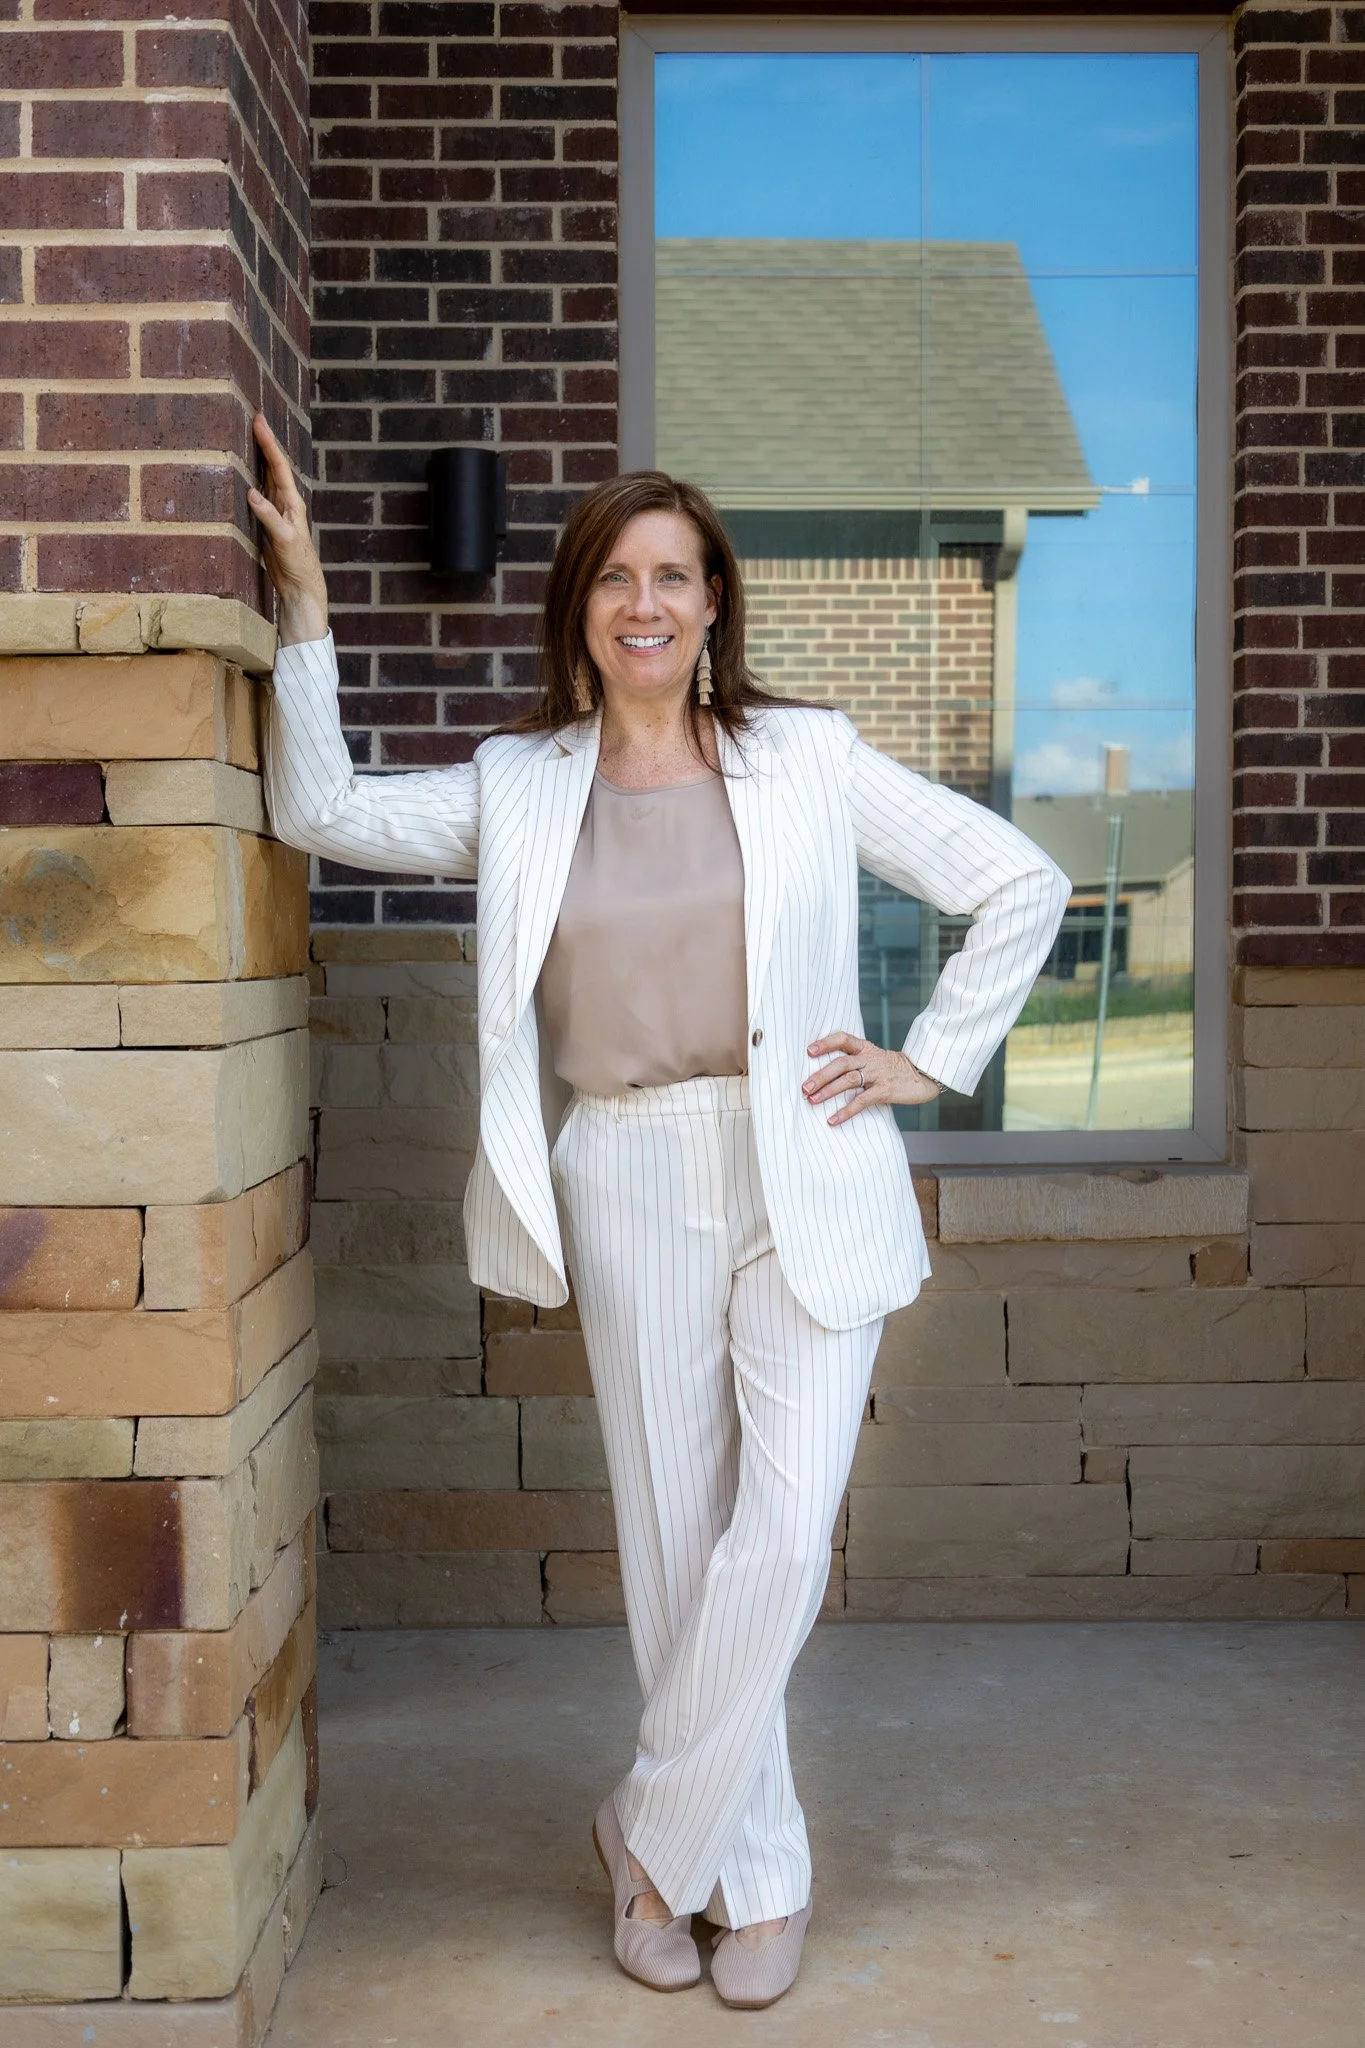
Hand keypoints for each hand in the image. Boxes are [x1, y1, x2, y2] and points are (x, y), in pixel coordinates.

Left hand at [248, 412, 328, 644]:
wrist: (303, 591)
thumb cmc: (286, 562)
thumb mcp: (270, 532)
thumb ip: (262, 510)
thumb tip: (247, 488)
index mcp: (286, 504)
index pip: (276, 468)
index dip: (266, 443)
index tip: (256, 419)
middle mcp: (291, 507)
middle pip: (280, 468)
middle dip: (269, 442)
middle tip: (257, 416)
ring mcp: (291, 522)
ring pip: (281, 485)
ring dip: (271, 461)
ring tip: (260, 437)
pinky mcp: (288, 542)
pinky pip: (274, 522)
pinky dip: (264, 508)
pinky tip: (252, 494)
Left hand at [802, 1032, 942, 1126]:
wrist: (923, 1075)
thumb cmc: (893, 1069)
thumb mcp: (875, 1058)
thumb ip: (855, 1062)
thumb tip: (824, 1074)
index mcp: (866, 1049)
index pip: (843, 1039)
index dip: (825, 1043)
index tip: (809, 1051)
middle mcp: (870, 1059)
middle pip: (841, 1063)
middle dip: (821, 1075)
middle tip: (804, 1087)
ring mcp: (878, 1074)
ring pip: (849, 1080)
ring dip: (828, 1091)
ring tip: (812, 1100)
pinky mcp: (885, 1090)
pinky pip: (862, 1101)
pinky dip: (846, 1111)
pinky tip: (833, 1120)